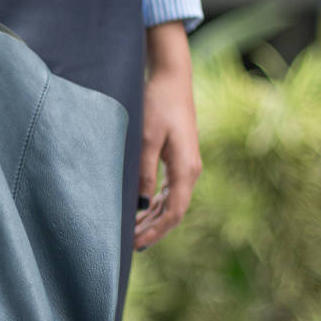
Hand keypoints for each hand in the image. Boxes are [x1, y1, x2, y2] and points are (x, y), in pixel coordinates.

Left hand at [135, 20, 201, 251]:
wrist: (171, 76)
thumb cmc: (157, 103)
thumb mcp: (146, 138)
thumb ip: (143, 172)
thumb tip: (140, 205)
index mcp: (186, 169)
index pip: (174, 212)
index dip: (155, 231)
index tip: (136, 244)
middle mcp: (191, 170)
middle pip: (174, 211)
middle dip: (153, 229)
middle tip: (129, 245)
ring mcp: (187, 164)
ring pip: (172, 202)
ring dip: (153, 218)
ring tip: (132, 232)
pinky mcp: (180, 157)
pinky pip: (170, 190)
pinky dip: (155, 203)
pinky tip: (140, 209)